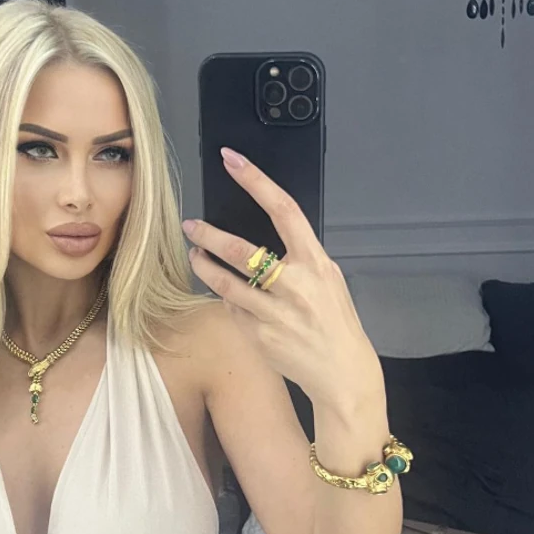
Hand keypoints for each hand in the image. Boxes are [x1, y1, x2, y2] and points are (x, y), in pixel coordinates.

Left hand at [183, 147, 385, 417]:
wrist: (341, 372)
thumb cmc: (334, 320)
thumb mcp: (328, 279)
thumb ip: (300, 257)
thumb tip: (268, 235)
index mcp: (314, 262)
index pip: (284, 210)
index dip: (256, 181)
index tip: (233, 161)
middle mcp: (294, 285)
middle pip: (240, 250)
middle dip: (209, 235)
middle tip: (191, 225)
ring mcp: (274, 313)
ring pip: (224, 282)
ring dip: (203, 265)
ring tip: (194, 254)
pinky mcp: (258, 335)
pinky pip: (231, 308)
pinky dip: (224, 298)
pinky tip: (222, 292)